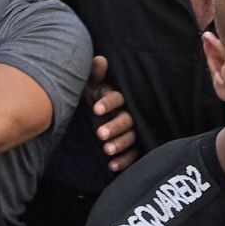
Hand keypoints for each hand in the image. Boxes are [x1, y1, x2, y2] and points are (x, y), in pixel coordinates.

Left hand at [84, 56, 138, 172]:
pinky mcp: (130, 146)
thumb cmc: (93, 96)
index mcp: (118, 97)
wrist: (95, 112)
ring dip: (120, 144)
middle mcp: (127, 113)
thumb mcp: (91, 86)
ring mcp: (130, 131)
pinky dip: (124, 161)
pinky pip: (133, 155)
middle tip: (100, 134)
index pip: (117, 98)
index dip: (107, 103)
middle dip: (114, 127)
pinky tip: (111, 166)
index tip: (95, 108)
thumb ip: (95, 74)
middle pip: (126, 120)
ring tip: (106, 150)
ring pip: (131, 138)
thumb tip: (99, 59)